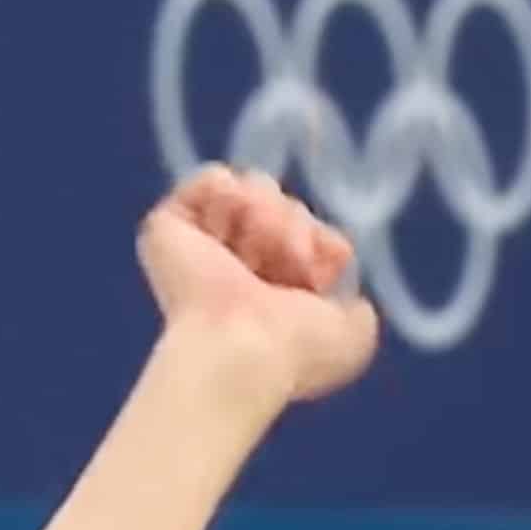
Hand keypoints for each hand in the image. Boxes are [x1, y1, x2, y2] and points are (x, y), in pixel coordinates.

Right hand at [137, 165, 378, 404]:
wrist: (240, 348)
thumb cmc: (295, 350)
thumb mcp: (351, 340)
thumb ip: (360, 316)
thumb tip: (352, 299)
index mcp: (277, 293)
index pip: (308, 235)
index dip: (320, 242)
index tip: (318, 274)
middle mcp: (240, 268)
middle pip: (284, 206)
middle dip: (294, 227)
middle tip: (289, 262)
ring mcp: (204, 248)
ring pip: (254, 189)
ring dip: (267, 214)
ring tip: (258, 248)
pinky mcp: (171, 227)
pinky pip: (214, 179)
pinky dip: (229, 194)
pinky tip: (231, 225)